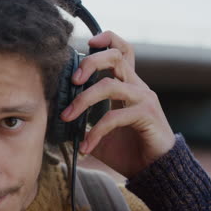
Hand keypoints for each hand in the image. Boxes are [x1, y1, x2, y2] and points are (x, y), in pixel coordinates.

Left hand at [60, 31, 174, 177]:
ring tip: (66, 117)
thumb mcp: (101, 132)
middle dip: (90, 62)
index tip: (88, 43)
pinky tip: (86, 147)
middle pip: (116, 56)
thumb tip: (57, 120)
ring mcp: (144, 99)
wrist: (153, 171)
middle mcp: (137, 86)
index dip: (108, 39)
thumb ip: (83, 122)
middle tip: (73, 80)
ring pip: (110, 85)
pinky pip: (114, 116)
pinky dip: (96, 132)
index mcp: (127, 84)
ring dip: (83, 100)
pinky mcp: (147, 115)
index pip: (122, 50)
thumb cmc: (127, 149)